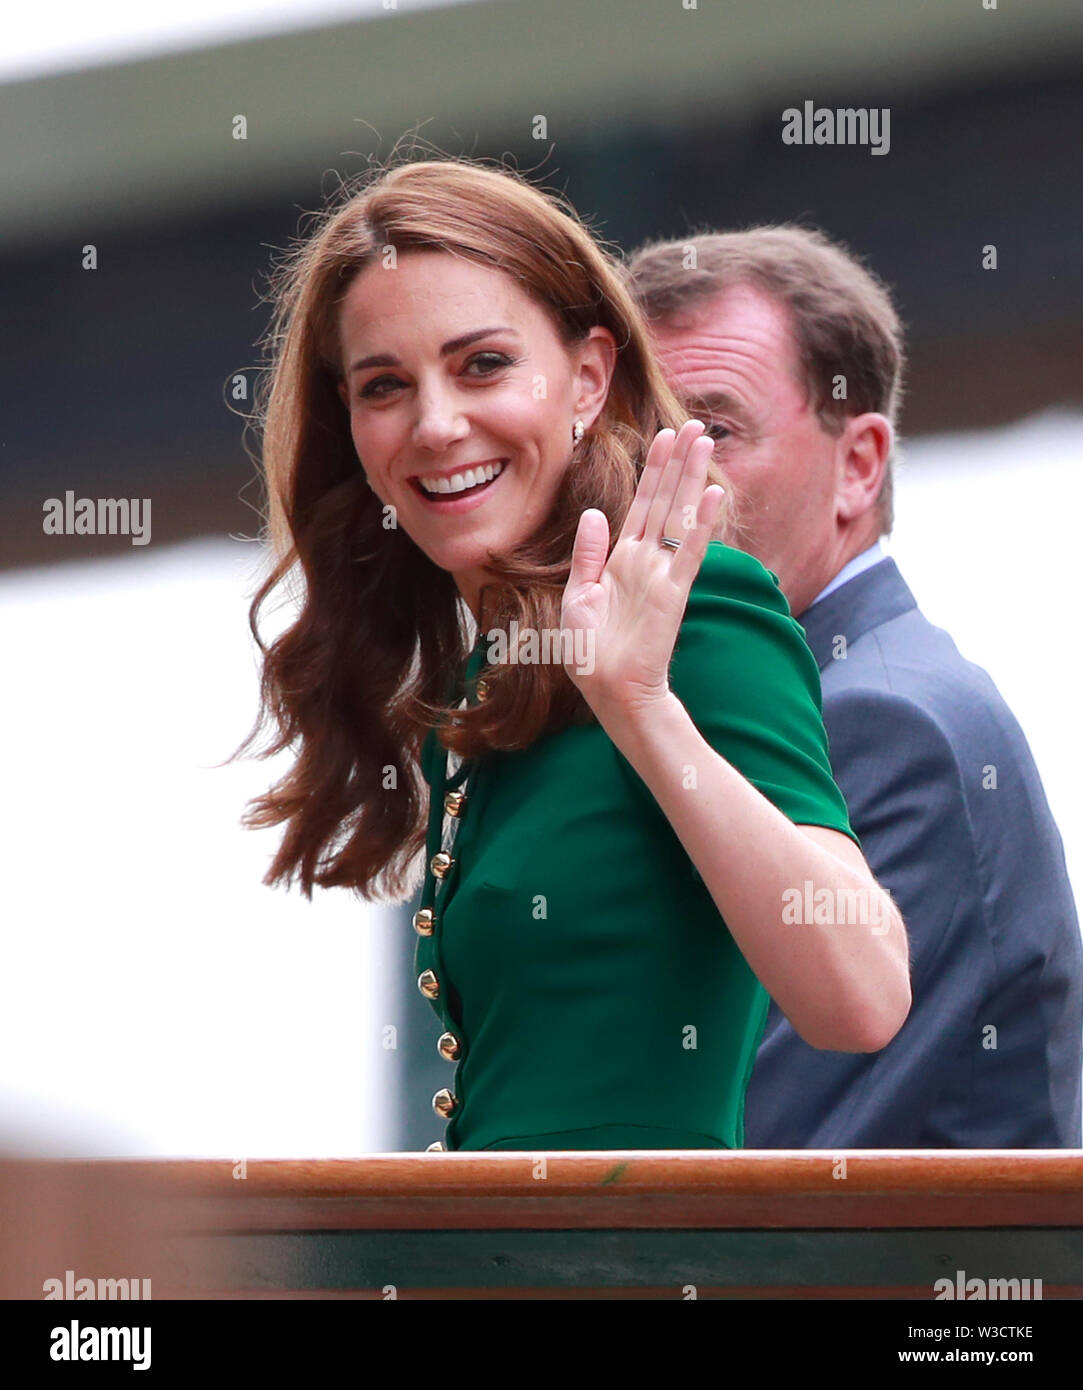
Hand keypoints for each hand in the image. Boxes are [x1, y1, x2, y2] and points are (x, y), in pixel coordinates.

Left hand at [560, 418, 724, 721]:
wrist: (610, 692)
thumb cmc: (591, 653)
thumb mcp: (577, 598)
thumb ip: (586, 555)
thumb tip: (594, 513)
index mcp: (619, 560)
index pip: (641, 505)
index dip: (653, 471)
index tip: (665, 436)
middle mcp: (645, 560)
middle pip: (665, 501)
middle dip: (679, 463)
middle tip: (697, 425)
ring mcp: (661, 574)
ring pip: (680, 515)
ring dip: (693, 478)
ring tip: (706, 442)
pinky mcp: (673, 593)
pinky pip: (690, 551)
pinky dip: (703, 523)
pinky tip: (716, 493)